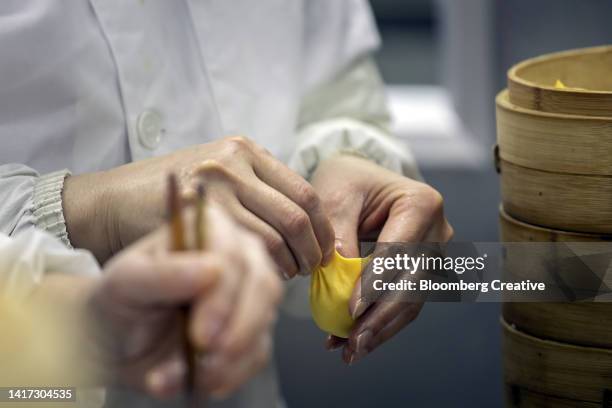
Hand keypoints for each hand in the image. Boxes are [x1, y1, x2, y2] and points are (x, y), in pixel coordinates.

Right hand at [63, 136, 334, 276]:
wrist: (110, 202)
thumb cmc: (167, 197)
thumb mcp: (218, 179)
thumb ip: (257, 192)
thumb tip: (304, 227)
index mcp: (246, 151)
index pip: (305, 192)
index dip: (322, 227)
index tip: (325, 250)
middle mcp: (235, 161)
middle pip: (297, 214)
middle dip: (313, 250)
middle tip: (312, 270)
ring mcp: (216, 184)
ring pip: (277, 235)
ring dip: (290, 263)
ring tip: (286, 275)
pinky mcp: (198, 210)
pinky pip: (248, 247)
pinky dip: (264, 267)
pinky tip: (259, 274)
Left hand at [85, 204, 282, 397]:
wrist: (115, 342)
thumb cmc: (119, 301)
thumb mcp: (125, 283)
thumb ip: (161, 274)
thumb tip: (211, 270)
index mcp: (207, 228)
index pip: (232, 253)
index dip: (223, 295)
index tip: (201, 334)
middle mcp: (237, 254)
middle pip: (262, 284)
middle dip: (238, 327)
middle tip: (205, 356)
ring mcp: (249, 292)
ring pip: (265, 319)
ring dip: (234, 356)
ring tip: (196, 375)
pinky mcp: (252, 329)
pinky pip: (258, 353)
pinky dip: (233, 373)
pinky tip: (203, 380)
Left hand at [311, 155, 452, 363]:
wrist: (359, 180)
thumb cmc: (348, 182)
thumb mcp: (336, 197)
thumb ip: (338, 233)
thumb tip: (338, 276)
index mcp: (422, 204)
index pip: (399, 251)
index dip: (376, 284)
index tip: (351, 310)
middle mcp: (438, 231)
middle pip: (412, 283)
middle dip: (380, 318)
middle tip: (352, 344)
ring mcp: (434, 254)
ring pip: (411, 301)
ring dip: (380, 329)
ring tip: (350, 351)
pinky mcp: (422, 272)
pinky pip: (404, 304)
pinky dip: (379, 323)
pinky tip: (352, 340)